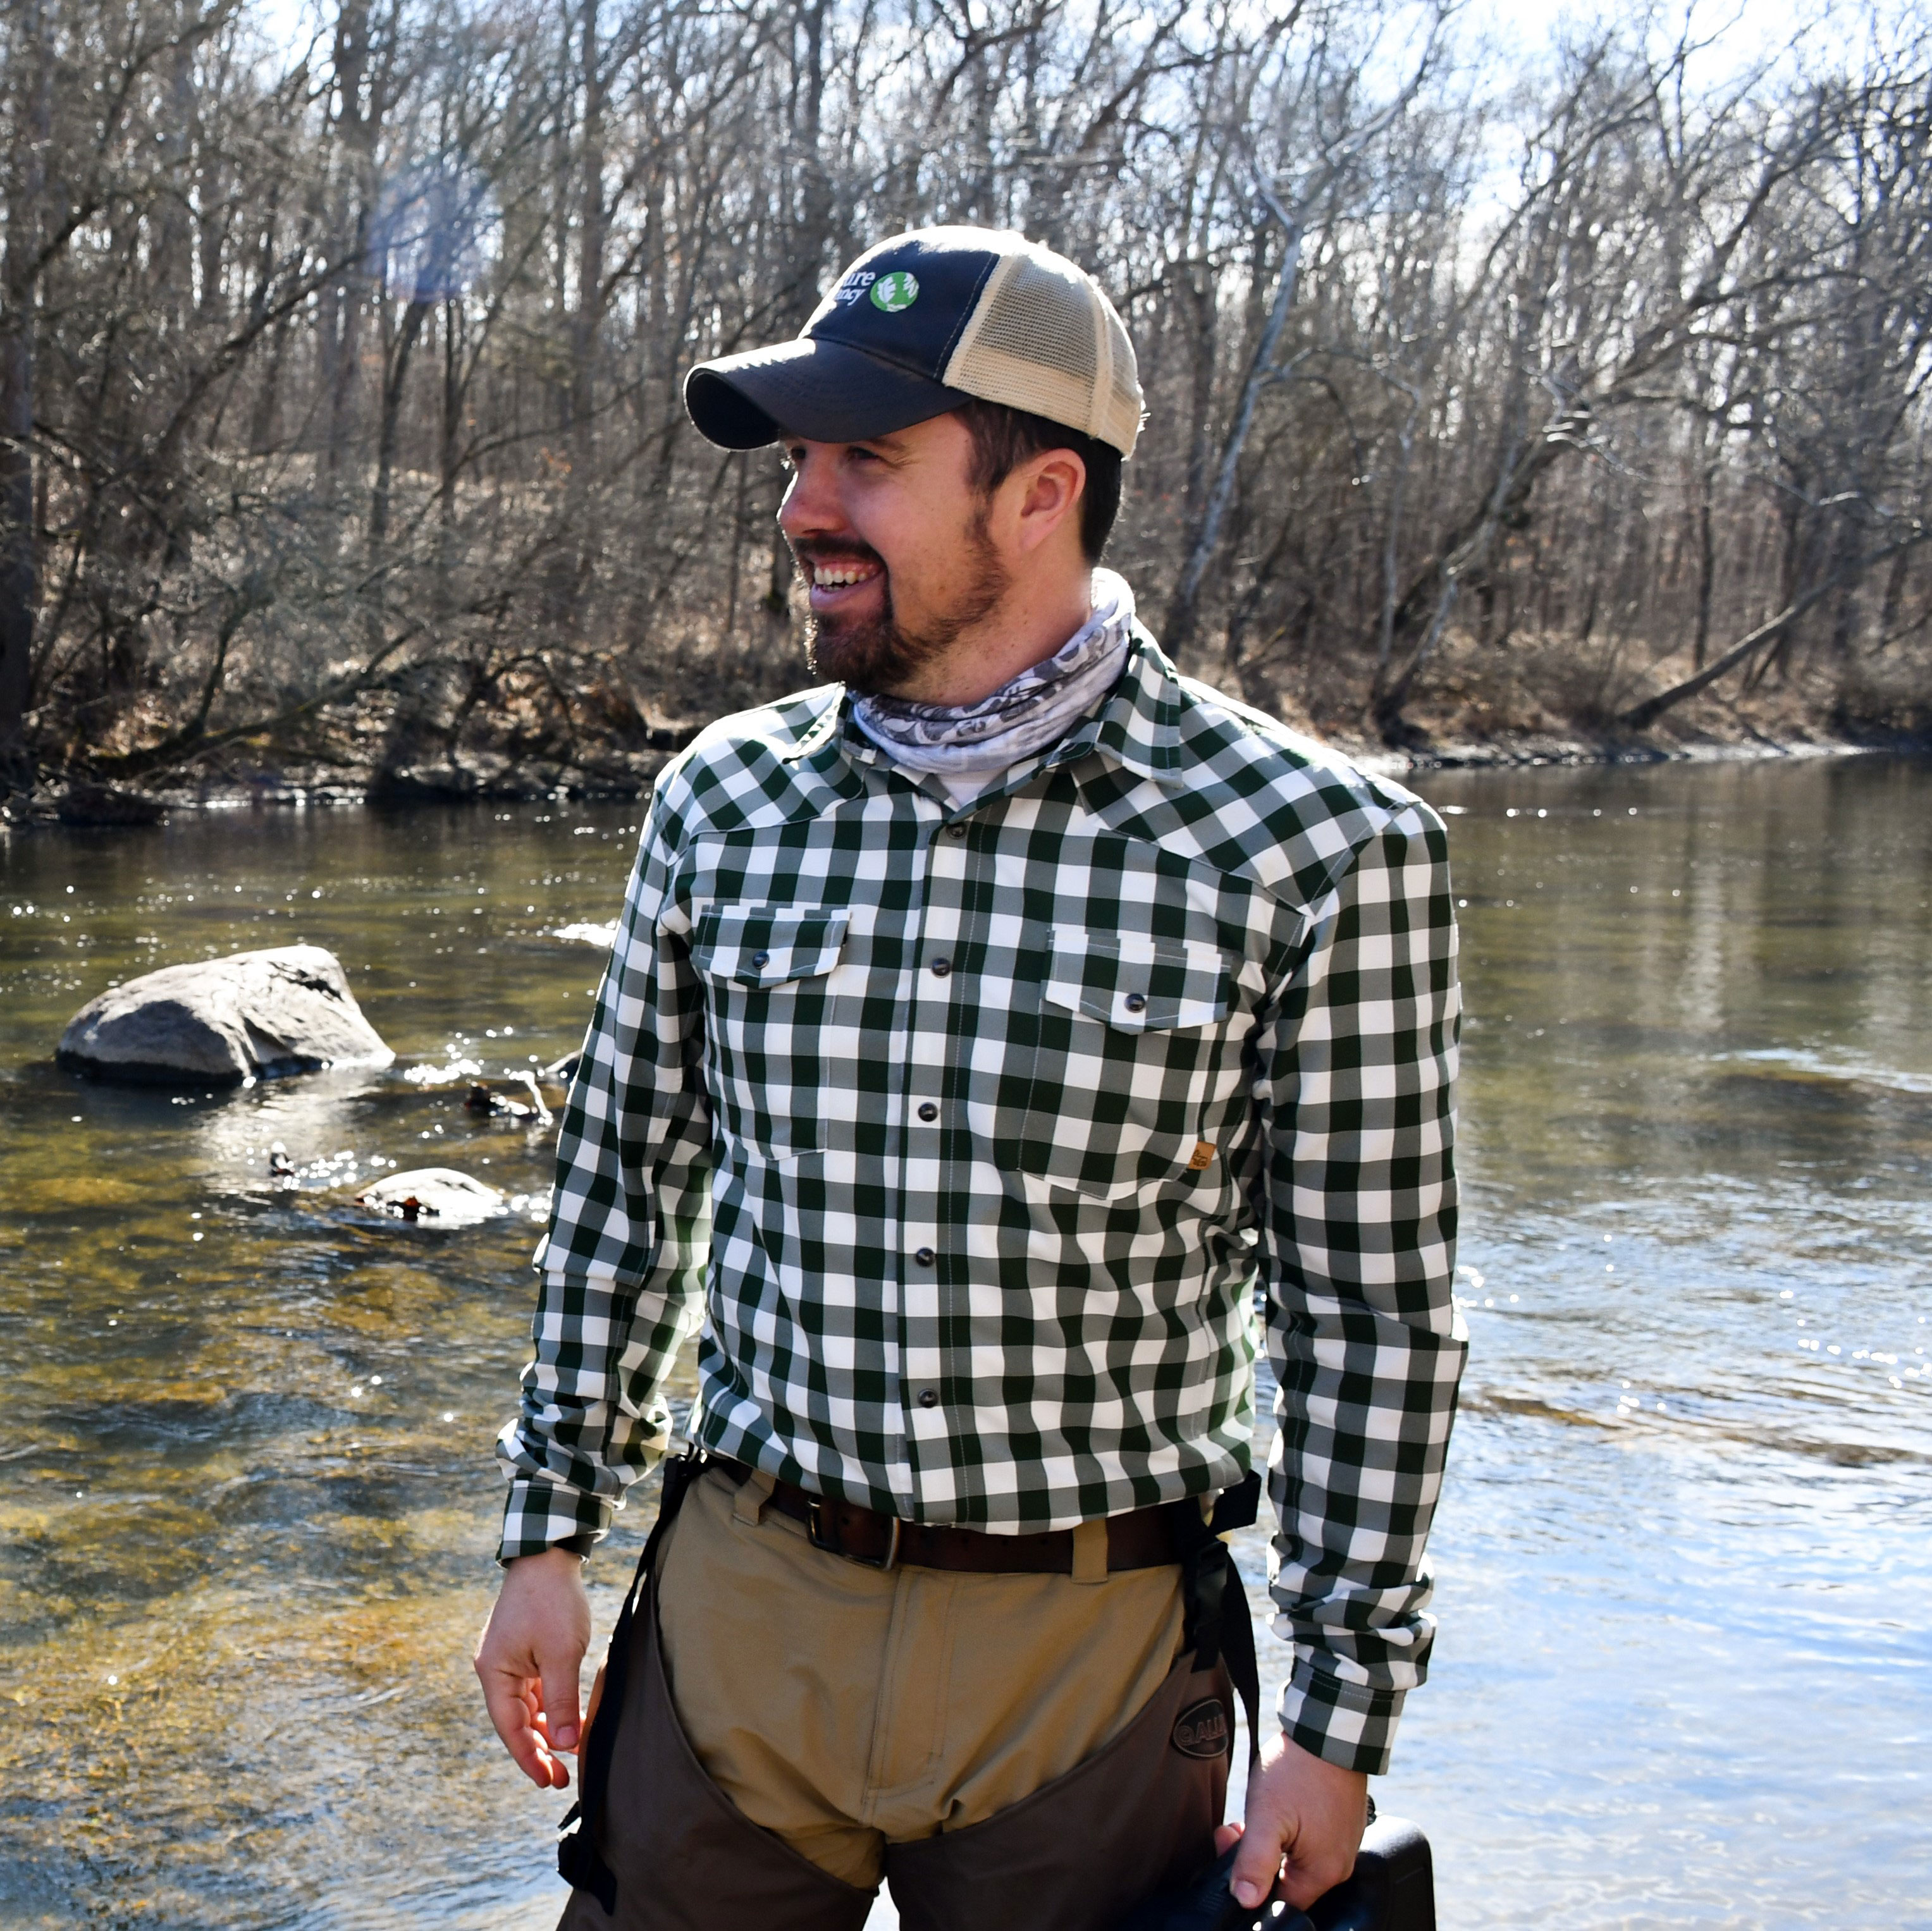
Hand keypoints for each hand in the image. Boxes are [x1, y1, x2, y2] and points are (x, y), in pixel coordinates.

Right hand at [475, 1546, 592, 1790]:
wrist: (549, 1556)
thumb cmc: (553, 1602)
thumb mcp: (562, 1654)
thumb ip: (563, 1700)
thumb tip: (566, 1745)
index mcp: (495, 1673)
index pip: (511, 1728)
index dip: (529, 1758)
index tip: (549, 1782)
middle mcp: (496, 1671)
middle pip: (517, 1722)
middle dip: (539, 1751)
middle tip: (562, 1779)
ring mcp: (510, 1661)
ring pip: (527, 1708)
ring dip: (546, 1731)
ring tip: (568, 1757)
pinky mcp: (525, 1652)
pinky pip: (535, 1690)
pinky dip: (550, 1707)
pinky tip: (568, 1722)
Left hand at [1212, 1731, 1368, 1911]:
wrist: (1329, 1729)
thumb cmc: (1299, 1770)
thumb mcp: (1267, 1814)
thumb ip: (1254, 1861)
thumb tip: (1244, 1900)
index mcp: (1323, 1873)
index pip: (1279, 1903)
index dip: (1249, 1883)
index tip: (1231, 1849)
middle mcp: (1338, 1867)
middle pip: (1285, 1882)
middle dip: (1254, 1860)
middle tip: (1234, 1829)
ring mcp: (1342, 1845)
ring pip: (1294, 1862)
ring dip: (1267, 1844)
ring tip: (1250, 1817)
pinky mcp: (1340, 1827)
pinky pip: (1308, 1845)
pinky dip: (1286, 1834)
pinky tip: (1272, 1812)